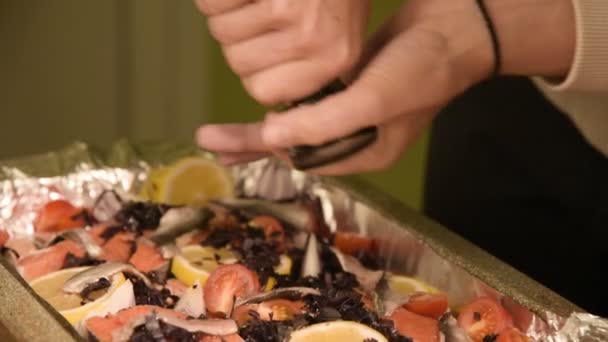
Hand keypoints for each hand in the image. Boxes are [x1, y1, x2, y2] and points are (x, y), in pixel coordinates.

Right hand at [195, 0, 370, 105]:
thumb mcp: (339, 33)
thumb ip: (309, 68)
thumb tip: (268, 95)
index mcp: (333, 59)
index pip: (263, 92)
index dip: (255, 70)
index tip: (265, 48)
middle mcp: (312, 40)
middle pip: (237, 63)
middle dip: (239, 38)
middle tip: (262, 11)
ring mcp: (285, 10)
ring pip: (221, 31)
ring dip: (226, 12)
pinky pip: (211, 5)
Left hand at [196, 0, 574, 174]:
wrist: (452, 28)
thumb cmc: (419, 69)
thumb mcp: (372, 101)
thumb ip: (322, 123)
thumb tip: (270, 137)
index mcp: (363, 152)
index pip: (305, 159)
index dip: (268, 150)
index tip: (230, 144)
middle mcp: (355, 138)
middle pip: (294, 144)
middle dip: (251, 143)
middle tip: (210, 142)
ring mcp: (351, 110)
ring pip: (297, 122)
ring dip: (263, 124)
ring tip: (221, 134)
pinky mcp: (347, 84)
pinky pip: (306, 99)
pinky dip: (282, 99)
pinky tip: (261, 99)